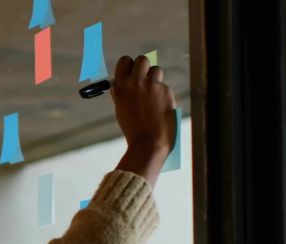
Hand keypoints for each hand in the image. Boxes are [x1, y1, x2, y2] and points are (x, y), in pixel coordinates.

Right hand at [111, 55, 176, 184]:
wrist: (149, 141)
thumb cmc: (133, 128)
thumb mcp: (120, 109)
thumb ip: (120, 93)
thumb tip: (118, 83)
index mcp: (122, 86)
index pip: (125, 61)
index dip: (129, 65)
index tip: (131, 71)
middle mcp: (137, 82)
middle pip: (143, 59)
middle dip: (144, 66)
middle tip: (144, 77)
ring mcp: (153, 86)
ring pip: (156, 70)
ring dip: (155, 78)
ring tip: (153, 93)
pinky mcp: (166, 91)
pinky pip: (164, 85)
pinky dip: (162, 93)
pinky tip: (159, 106)